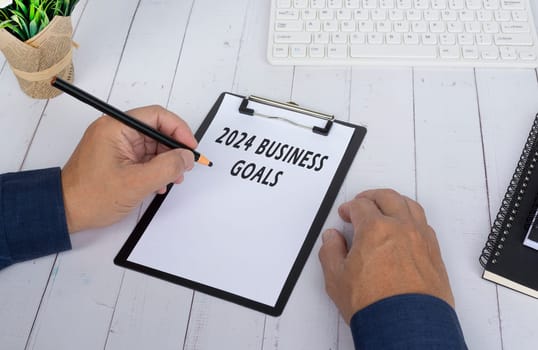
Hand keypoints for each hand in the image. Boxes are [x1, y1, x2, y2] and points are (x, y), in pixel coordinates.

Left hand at [61, 105, 196, 232]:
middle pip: (156, 130)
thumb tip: (187, 157)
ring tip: (173, 179)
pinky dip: (155, 168)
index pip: (157, 116)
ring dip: (166, 161)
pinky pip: (144, 157)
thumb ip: (167, 167)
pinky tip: (159, 184)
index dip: (179, 129)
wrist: (65, 212)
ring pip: (152, 145)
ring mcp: (116, 144)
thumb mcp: (137, 182)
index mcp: (116, 127)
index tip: (191, 147)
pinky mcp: (117, 158)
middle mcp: (116, 131)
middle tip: (185, 167)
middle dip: (174, 149)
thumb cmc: (91, 196)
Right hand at [319, 189, 453, 323]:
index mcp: (375, 229)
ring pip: (410, 207)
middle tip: (363, 203)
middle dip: (372, 197)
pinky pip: (424, 225)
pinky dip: (412, 219)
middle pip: (388, 197)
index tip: (345, 214)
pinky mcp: (433, 254)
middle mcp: (401, 228)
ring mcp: (421, 239)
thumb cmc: (375, 305)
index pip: (361, 205)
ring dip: (395, 203)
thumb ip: (331, 252)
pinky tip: (405, 228)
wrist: (406, 327)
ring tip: (386, 209)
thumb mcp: (337, 278)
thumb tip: (332, 239)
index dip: (349, 207)